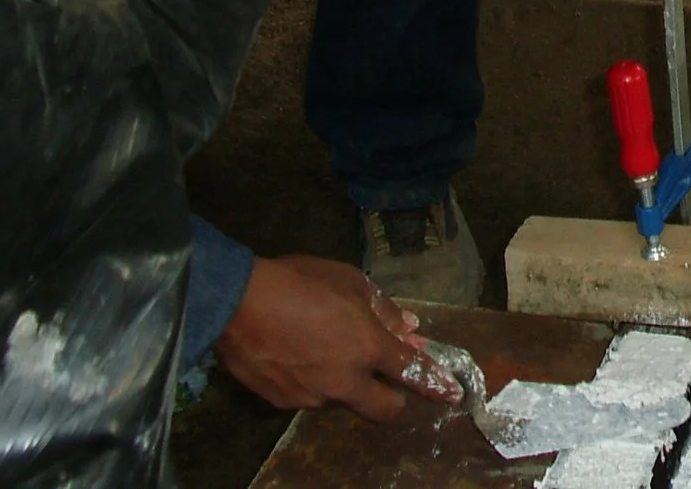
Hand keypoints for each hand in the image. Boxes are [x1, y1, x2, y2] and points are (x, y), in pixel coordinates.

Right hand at [214, 254, 421, 420]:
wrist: (237, 303)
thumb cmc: (299, 282)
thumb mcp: (348, 281)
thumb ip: (382, 309)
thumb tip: (409, 327)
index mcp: (367, 347)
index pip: (411, 371)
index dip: (435, 383)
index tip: (453, 395)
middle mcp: (345, 381)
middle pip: (384, 409)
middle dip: (394, 401)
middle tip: (386, 383)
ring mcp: (313, 397)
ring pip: (342, 398)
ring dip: (344, 380)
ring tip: (319, 345)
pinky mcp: (283, 403)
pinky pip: (309, 394)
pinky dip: (312, 379)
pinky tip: (294, 353)